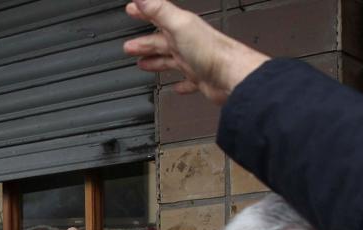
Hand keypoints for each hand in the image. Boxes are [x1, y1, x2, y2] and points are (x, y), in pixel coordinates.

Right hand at [124, 0, 269, 103]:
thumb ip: (159, 9)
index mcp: (182, 27)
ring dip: (155, 61)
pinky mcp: (200, 79)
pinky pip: (186, 81)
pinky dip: (178, 84)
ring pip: (170, 60)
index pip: (158, 15)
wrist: (232, 76)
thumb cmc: (211, 51)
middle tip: (129, 45)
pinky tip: (174, 87)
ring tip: (142, 64)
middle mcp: (188, 42)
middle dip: (144, 42)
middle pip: (161, 40)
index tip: (132, 9)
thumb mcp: (179, 24)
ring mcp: (194, 61)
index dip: (143, 12)